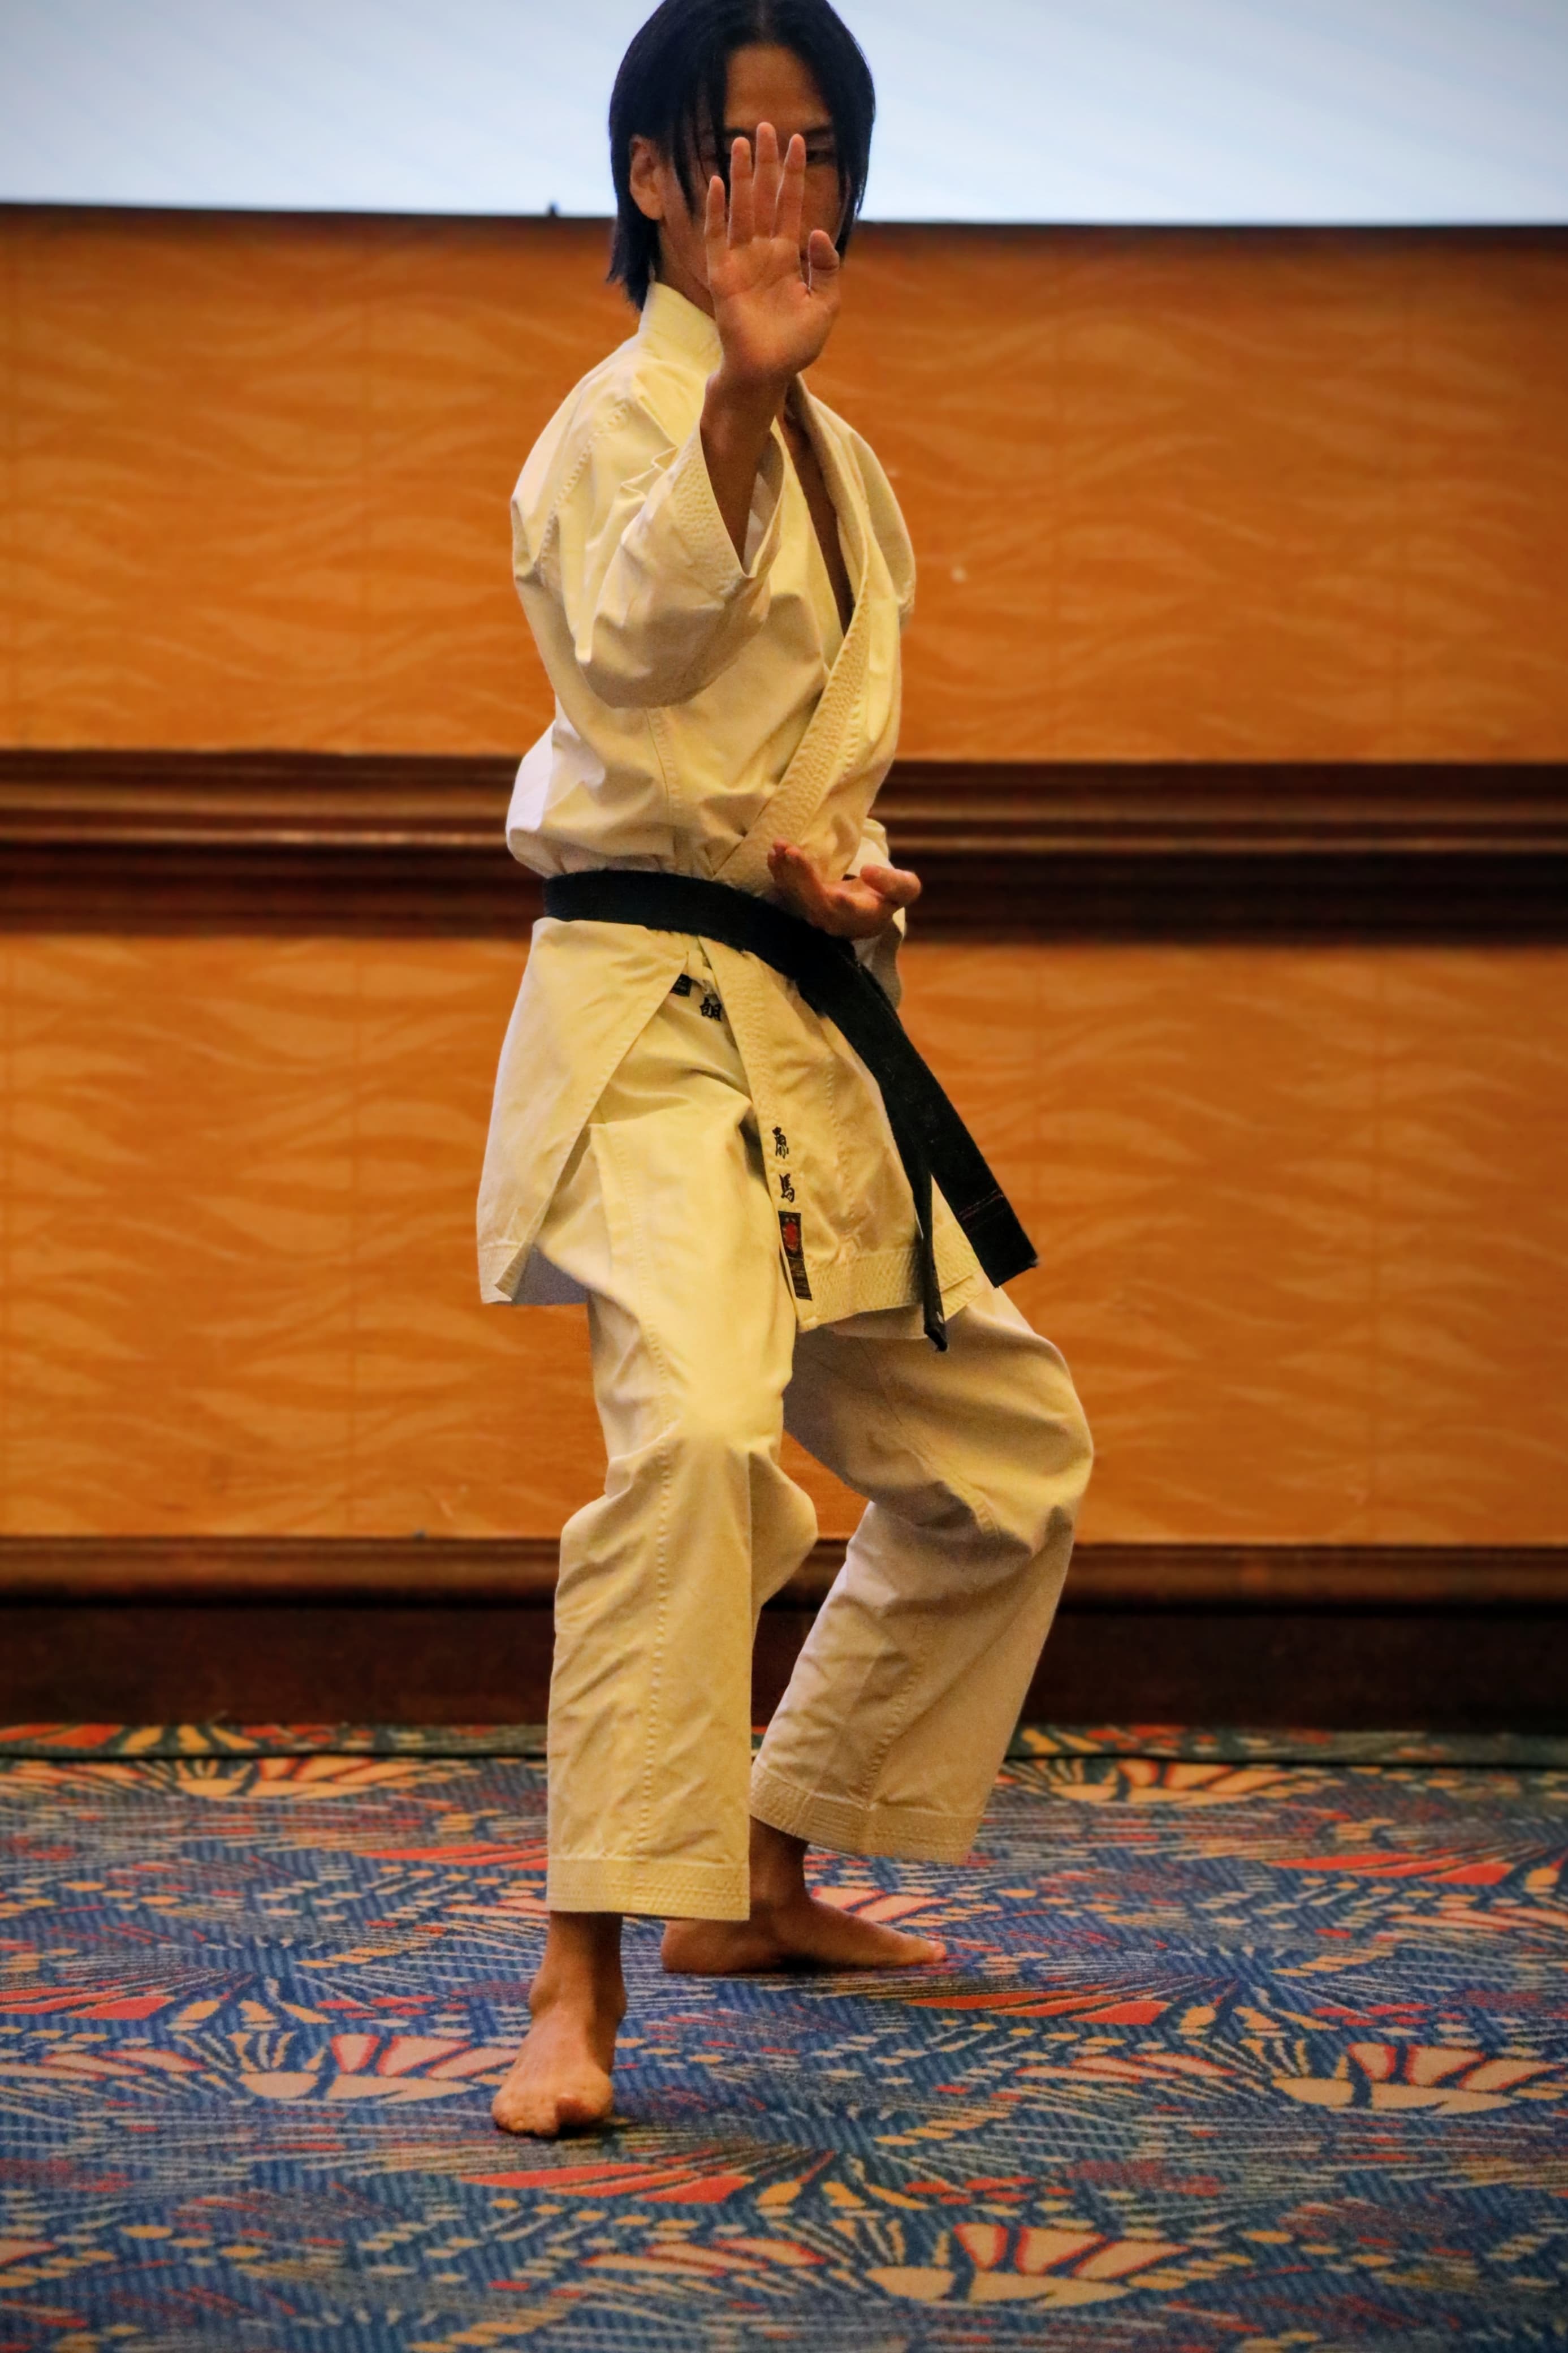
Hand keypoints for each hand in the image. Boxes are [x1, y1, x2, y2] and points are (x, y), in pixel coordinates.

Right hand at [705, 125, 841, 399]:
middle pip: (764, 197)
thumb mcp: (826, 306)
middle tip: (767, 126)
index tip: (798, 141)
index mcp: (787, 257)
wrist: (768, 373)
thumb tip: (818, 232)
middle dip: (766, 163)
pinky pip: (717, 237)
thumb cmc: (795, 345)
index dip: (794, 175)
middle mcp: (763, 253)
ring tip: (742, 142)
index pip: (790, 205)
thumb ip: (827, 269)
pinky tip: (718, 184)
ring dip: (741, 176)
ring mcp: (741, 262)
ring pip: (741, 209)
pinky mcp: (723, 276)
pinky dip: (717, 212)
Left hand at [768, 841, 921, 939]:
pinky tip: (773, 855)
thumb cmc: (890, 894)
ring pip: (799, 897)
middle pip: (817, 903)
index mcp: (864, 918)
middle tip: (791, 851)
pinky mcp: (806, 906)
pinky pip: (790, 893)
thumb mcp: (906, 887)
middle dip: (803, 877)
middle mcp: (838, 922)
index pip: (852, 913)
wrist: (871, 907)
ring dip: (786, 873)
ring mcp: (819, 916)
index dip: (842, 905)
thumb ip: (894, 882)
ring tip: (778, 847)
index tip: (836, 893)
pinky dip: (780, 874)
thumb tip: (868, 871)